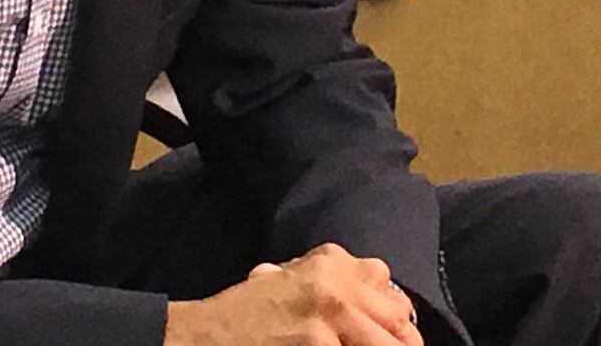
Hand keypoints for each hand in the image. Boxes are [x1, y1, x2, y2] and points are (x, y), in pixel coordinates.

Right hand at [163, 242, 422, 345]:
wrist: (202, 338)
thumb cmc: (242, 317)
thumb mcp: (286, 279)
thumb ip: (333, 281)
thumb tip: (384, 297)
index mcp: (328, 261)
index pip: (389, 290)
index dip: (395, 324)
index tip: (392, 337)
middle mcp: (334, 282)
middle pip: (398, 319)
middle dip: (398, 342)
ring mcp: (329, 315)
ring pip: (390, 343)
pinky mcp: (320, 345)